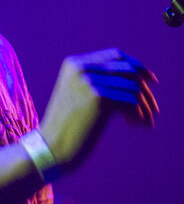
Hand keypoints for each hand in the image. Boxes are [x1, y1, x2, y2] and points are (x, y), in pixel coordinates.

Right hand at [39, 48, 158, 166]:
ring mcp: (89, 81)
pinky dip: (138, 114)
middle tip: (153, 109)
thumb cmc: (68, 126)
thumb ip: (100, 81)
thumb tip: (138, 78)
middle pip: (128, 68)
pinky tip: (133, 125)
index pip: (115, 55)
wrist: (51, 148)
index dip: (137, 65)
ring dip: (143, 106)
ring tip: (143, 122)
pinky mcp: (98, 98)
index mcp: (74, 64)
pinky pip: (131, 101)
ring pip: (132, 86)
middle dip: (145, 88)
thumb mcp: (79, 96)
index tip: (151, 80)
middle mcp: (80, 68)